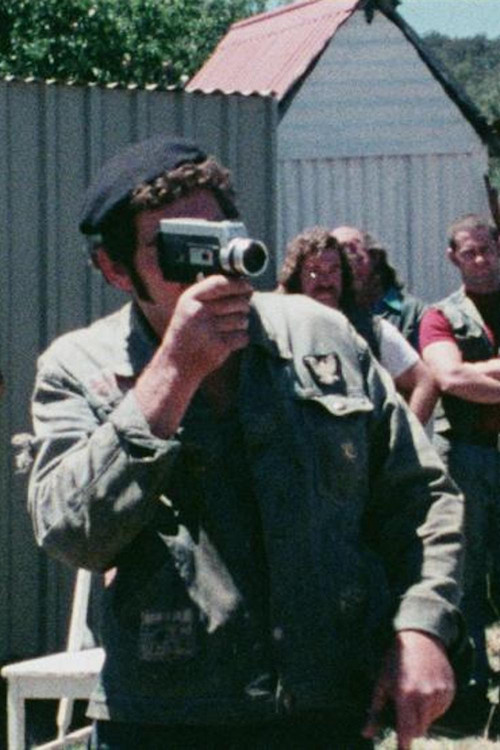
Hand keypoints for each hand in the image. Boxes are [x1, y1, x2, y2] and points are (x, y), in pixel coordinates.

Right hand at [161, 274, 252, 384]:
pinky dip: (240, 339)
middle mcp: (198, 312)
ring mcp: (208, 330)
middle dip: (242, 308)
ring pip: (242, 320)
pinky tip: (227, 342)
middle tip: (235, 314)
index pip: (220, 283)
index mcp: (190, 299)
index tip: (247, 287)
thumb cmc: (187, 333)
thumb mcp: (190, 307)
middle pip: (237, 302)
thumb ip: (212, 295)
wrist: (175, 364)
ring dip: (240, 325)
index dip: (238, 284)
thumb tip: (246, 289)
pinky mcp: (218, 347)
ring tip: (226, 330)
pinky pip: (243, 336)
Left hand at [363, 630, 454, 749]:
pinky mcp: (450, 691)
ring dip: (421, 715)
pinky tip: (425, 689)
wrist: (420, 638)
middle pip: (419, 730)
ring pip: (430, 721)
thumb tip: (366, 734)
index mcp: (405, 695)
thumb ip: (375, 711)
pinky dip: (432, 707)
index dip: (403, 744)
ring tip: (414, 693)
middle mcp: (425, 696)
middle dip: (409, 726)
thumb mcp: (382, 683)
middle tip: (403, 707)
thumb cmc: (396, 661)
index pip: (406, 730)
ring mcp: (439, 694)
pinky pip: (441, 710)